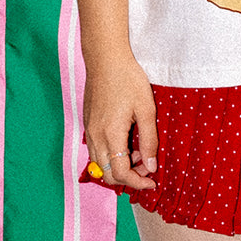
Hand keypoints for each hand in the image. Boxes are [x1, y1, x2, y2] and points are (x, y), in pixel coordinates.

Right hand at [83, 51, 158, 190]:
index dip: (137, 182)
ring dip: (119, 166)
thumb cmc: (128, 79)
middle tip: (148, 166)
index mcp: (111, 135)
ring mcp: (89, 131)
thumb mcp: (146, 108)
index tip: (152, 181)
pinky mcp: (88, 124)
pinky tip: (127, 140)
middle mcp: (95, 137)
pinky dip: (111, 155)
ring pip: (100, 164)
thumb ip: (149, 140)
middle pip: (108, 174)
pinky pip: (97, 151)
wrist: (105, 58)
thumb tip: (151, 166)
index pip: (120, 173)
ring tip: (139, 151)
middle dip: (129, 177)